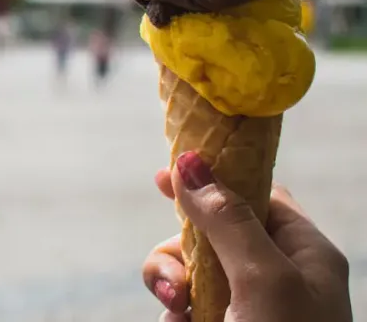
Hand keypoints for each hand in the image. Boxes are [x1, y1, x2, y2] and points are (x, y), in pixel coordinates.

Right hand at [142, 152, 351, 321]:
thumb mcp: (263, 278)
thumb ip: (227, 219)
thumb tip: (190, 162)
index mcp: (304, 253)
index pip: (258, 193)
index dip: (214, 179)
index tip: (165, 173)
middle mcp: (275, 276)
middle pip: (210, 230)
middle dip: (182, 246)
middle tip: (178, 273)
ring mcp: (245, 307)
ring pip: (188, 268)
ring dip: (171, 281)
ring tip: (180, 309)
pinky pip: (181, 305)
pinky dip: (173, 311)